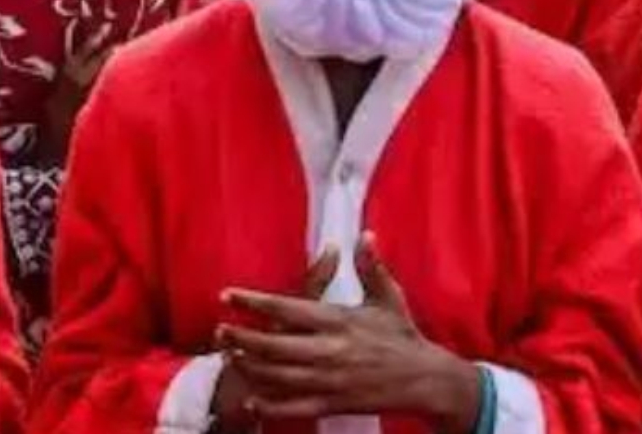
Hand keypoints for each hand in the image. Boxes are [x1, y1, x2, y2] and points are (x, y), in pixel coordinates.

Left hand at [220, 235, 484, 427]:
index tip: (229, 295)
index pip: (287, 308)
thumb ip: (371, 265)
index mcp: (338, 320)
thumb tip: (363, 235)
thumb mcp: (388, 296)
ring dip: (250, 367)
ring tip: (229, 357)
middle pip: (273, 345)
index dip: (255, 302)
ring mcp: (328, 380)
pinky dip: (269, 405)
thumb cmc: (402, 334)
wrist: (422, 379)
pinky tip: (252, 399)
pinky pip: (293, 407)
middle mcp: (329, 351)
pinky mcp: (332, 403)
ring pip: (277, 376)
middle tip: (220, 330)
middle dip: (243, 337)